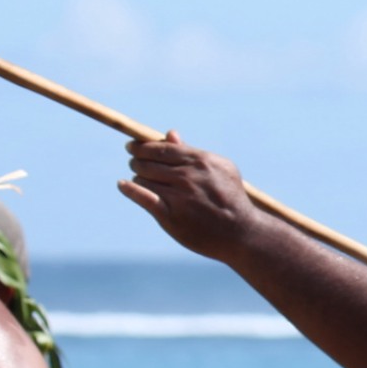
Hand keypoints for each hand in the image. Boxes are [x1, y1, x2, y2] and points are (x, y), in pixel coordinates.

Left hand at [118, 133, 262, 259]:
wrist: (243, 233)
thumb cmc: (231, 199)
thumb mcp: (220, 170)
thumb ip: (192, 153)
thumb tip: (170, 134)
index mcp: (200, 161)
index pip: (161, 148)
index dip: (142, 146)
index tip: (133, 147)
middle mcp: (188, 177)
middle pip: (148, 162)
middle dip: (137, 161)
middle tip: (135, 163)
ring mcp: (180, 197)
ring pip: (144, 179)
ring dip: (139, 178)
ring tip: (142, 181)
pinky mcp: (172, 216)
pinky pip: (144, 197)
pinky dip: (130, 189)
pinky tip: (123, 185)